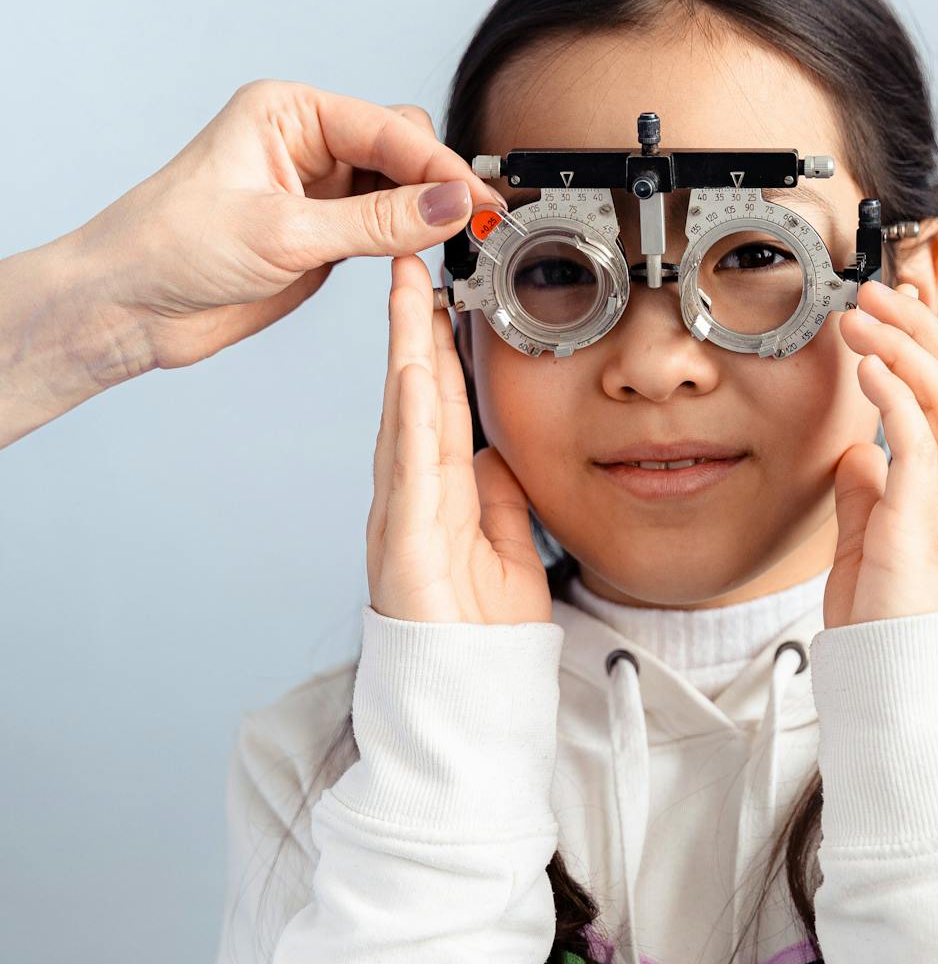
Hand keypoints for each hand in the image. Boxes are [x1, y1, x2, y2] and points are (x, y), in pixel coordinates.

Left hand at [71, 80, 504, 374]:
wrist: (128, 308)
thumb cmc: (171, 247)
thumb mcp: (282, 233)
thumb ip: (376, 222)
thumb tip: (451, 204)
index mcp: (288, 114)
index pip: (386, 130)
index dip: (437, 166)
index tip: (477, 201)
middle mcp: (305, 144)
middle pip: (402, 150)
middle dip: (437, 184)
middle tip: (472, 226)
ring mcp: (317, 193)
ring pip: (400, 191)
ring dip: (427, 215)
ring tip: (458, 245)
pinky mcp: (321, 238)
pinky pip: (384, 231)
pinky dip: (409, 244)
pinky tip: (425, 258)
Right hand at [367, 253, 551, 625]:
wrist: (469, 700)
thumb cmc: (482, 636)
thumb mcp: (508, 548)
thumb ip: (500, 497)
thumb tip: (496, 451)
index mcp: (438, 496)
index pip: (437, 406)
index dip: (436, 348)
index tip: (440, 294)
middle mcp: (411, 498)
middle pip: (412, 397)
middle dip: (411, 327)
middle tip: (412, 263)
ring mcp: (402, 518)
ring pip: (404, 418)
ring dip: (404, 350)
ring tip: (406, 291)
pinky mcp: (403, 544)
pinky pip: (409, 470)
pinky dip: (409, 418)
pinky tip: (409, 371)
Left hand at [823, 276, 937, 628]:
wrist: (899, 684)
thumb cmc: (886, 625)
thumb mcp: (873, 545)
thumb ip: (870, 496)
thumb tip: (856, 454)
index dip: (931, 345)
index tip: (893, 309)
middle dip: (920, 327)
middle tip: (875, 290)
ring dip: (903, 346)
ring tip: (861, 314)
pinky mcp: (925, 522)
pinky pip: (920, 441)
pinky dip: (895, 395)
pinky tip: (867, 368)